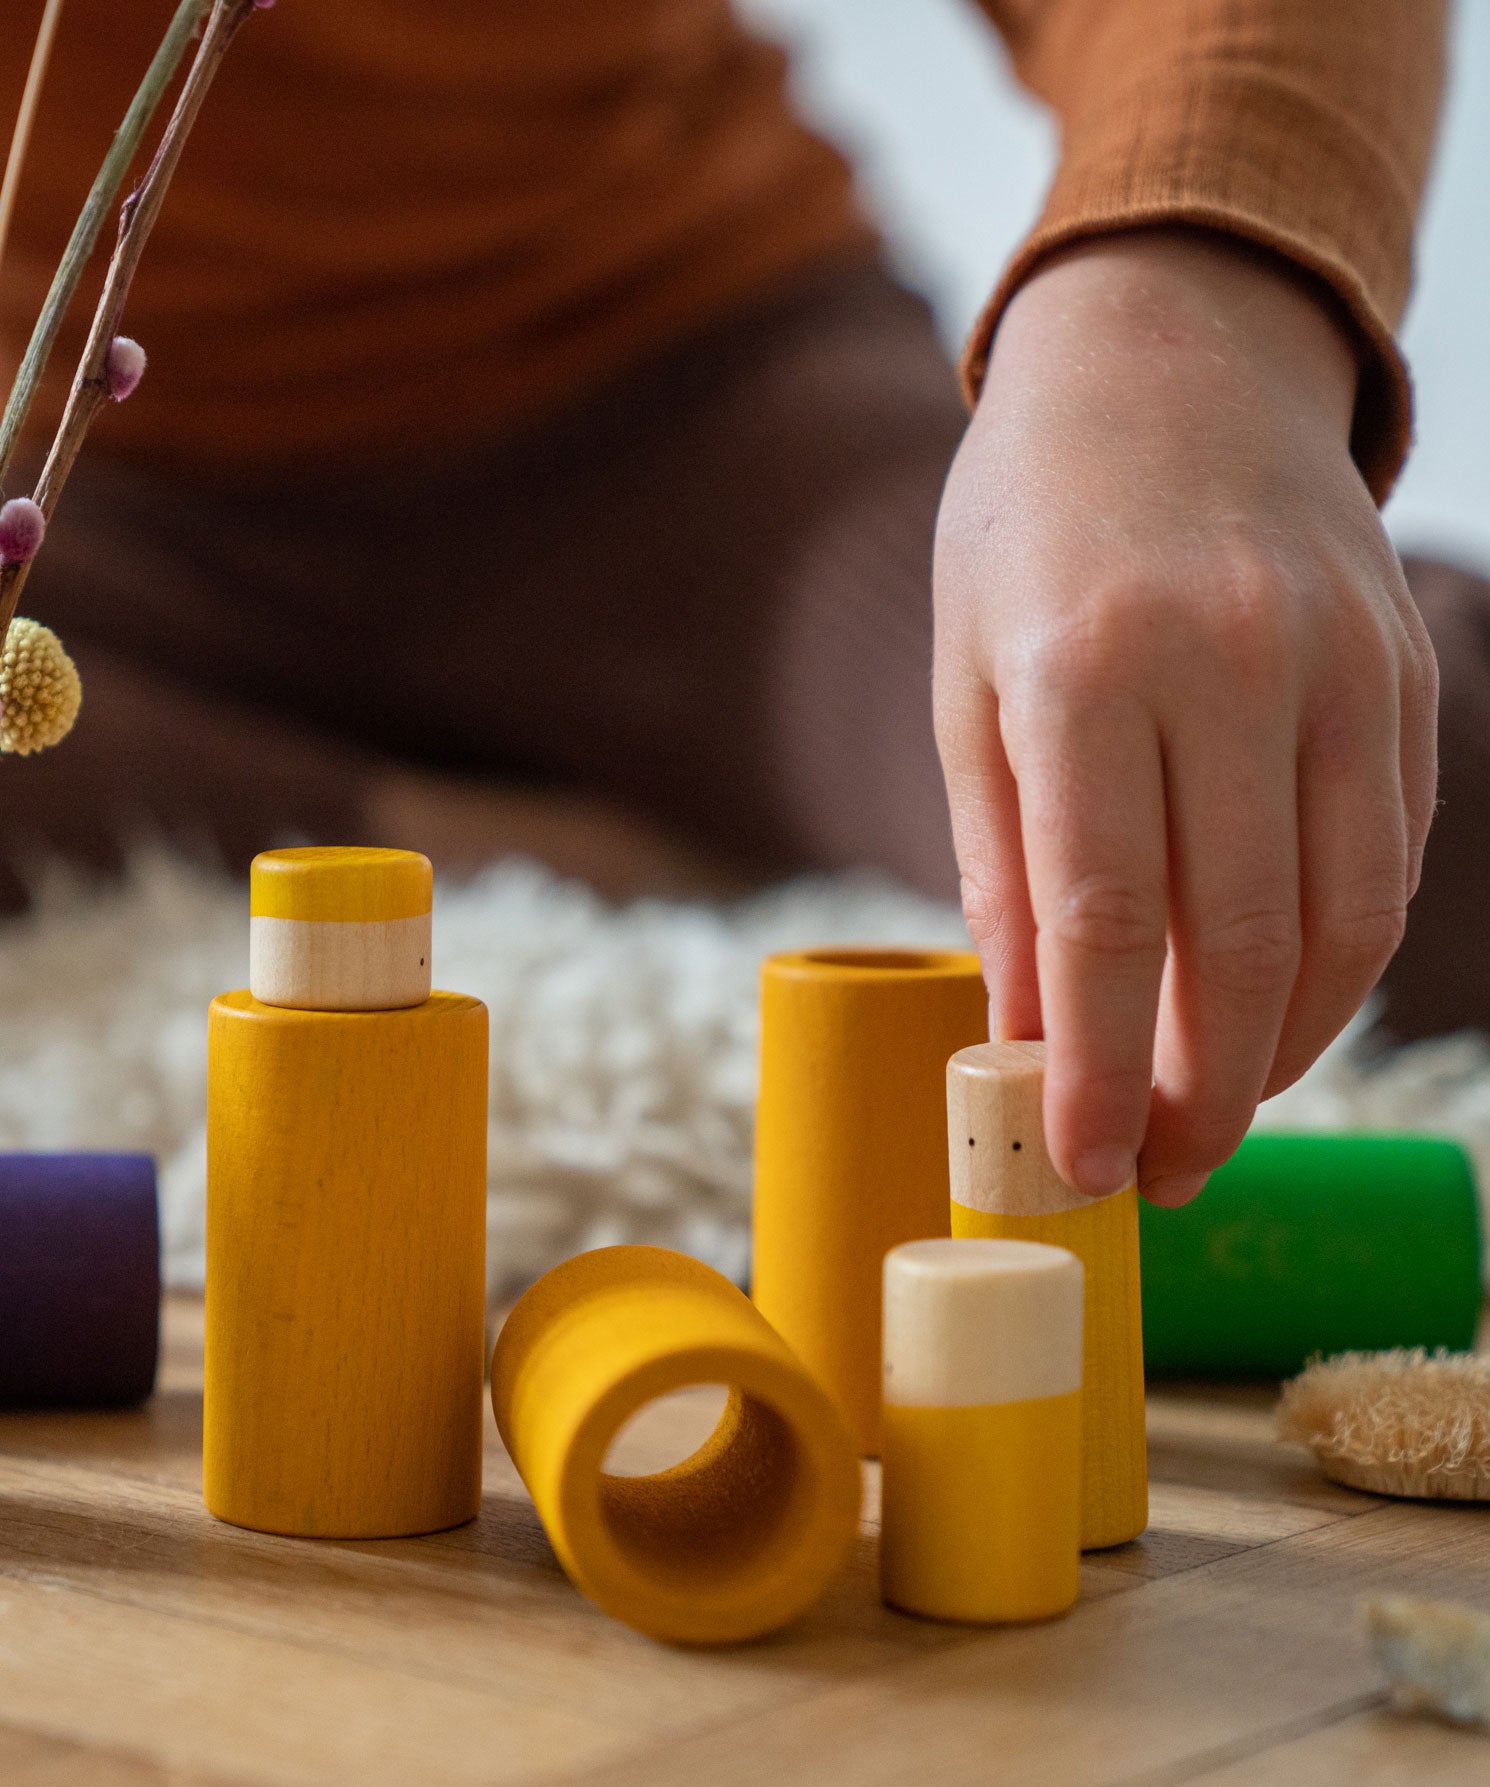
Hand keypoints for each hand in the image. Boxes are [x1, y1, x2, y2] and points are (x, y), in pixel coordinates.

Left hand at [933, 228, 1437, 1203]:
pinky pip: (1391, 852)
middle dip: (1204, 1090)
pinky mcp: (1404, 668)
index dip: (1097, 1066)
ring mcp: (1339, 661)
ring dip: (1288, 1044)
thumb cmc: (1031, 533)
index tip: (1082, 1167)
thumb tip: (1030, 1033)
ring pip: (1343, 916)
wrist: (1170, 358)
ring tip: (1222, 1108)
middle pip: (1237, 938)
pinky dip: (1342, 954)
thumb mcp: (970, 684)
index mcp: (1085, 665)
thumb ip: (1005, 863)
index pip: (1100, 917)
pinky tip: (1283, 1000)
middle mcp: (1229, 660)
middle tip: (1163, 1174)